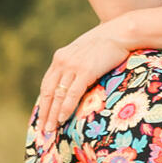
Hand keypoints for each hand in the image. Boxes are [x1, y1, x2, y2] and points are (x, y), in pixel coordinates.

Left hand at [34, 17, 134, 138]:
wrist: (120, 33)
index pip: (47, 84)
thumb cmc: (105, 44)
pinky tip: (62, 119)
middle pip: (49, 92)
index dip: (43, 102)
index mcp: (60, 57)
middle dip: (45, 112)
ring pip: (58, 95)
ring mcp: (73, 66)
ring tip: (51, 129)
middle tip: (42, 129)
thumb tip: (72, 81)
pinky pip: (72, 93)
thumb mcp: (83, 52)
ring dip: (53, 114)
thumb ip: (74, 65)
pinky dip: (66, 107)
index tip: (41, 117)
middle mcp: (63, 62)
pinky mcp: (85, 71)